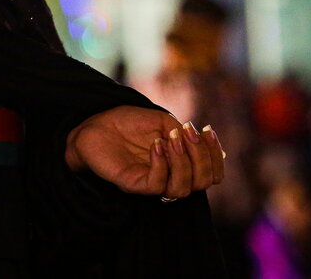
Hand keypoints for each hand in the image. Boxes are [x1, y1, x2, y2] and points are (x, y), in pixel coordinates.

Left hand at [65, 106, 224, 199]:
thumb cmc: (128, 122)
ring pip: (182, 189)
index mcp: (180, 164)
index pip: (211, 174)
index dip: (215, 155)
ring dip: (182, 161)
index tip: (206, 130)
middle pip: (202, 183)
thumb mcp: (162, 121)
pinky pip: (157, 185)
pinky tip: (155, 144)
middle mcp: (169, 176)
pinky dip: (161, 164)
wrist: (95, 124)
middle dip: (201, 157)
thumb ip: (183, 133)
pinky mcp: (134, 184)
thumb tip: (208, 143)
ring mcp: (152, 182)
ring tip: (169, 138)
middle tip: (187, 133)